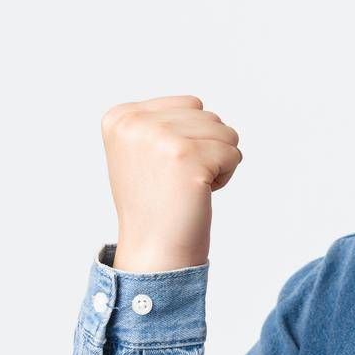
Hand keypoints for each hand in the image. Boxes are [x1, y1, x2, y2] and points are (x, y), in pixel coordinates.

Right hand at [100, 95, 242, 272]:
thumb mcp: (142, 150)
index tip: (165, 167)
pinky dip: (225, 177)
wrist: (154, 250)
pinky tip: (198, 194)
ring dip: (217, 162)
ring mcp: (159, 137)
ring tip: (187, 186)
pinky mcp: (186, 156)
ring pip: (225, 132)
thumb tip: (196, 105)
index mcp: (120, 117)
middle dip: (206, 149)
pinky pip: (233, 154)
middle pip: (209, 116)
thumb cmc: (156, 202)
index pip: (190, 105)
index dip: (190, 138)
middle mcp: (135, 122)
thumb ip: (162, 120)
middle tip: (177, 181)